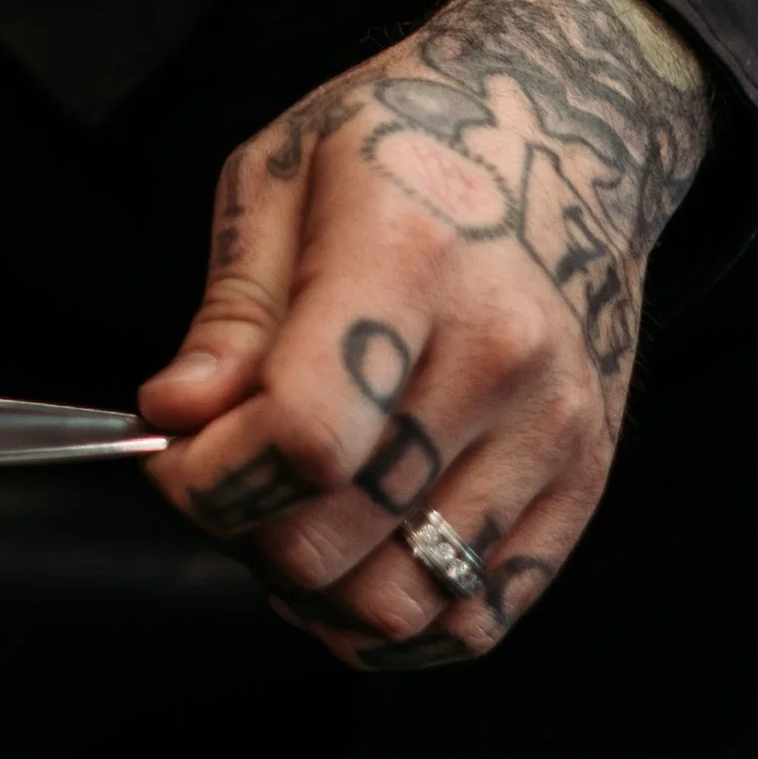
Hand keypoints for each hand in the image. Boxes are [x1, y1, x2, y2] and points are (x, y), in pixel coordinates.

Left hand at [138, 0, 711, 667]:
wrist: (565, 132)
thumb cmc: (408, 142)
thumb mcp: (281, 175)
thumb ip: (229, 312)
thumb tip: (174, 415)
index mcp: (412, 261)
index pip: (303, 435)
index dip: (208, 475)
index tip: (173, 450)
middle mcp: (499, 357)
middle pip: (336, 534)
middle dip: (239, 531)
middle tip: (218, 479)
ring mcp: (553, 430)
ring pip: (401, 601)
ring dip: (310, 593)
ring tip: (283, 521)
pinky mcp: (585, 482)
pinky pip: (478, 619)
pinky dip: (394, 626)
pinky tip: (350, 564)